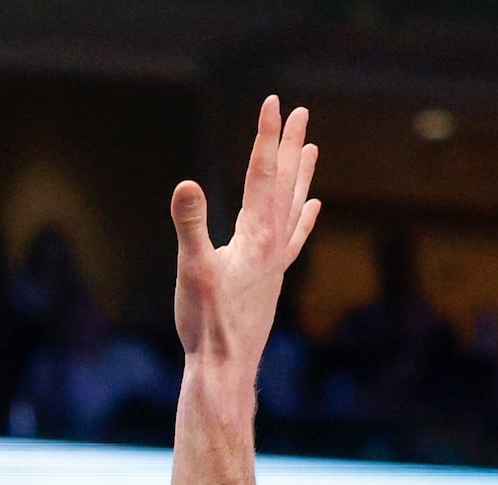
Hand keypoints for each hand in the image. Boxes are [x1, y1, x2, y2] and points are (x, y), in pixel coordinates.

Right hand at [172, 95, 318, 369]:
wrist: (226, 369)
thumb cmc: (207, 323)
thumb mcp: (192, 270)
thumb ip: (190, 224)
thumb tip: (185, 184)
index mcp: (256, 235)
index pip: (261, 173)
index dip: (266, 136)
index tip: (272, 102)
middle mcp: (273, 244)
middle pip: (285, 183)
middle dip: (289, 146)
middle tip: (300, 112)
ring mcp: (276, 262)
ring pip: (294, 206)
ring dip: (300, 175)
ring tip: (311, 148)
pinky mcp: (272, 280)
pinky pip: (294, 238)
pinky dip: (304, 217)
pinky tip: (312, 207)